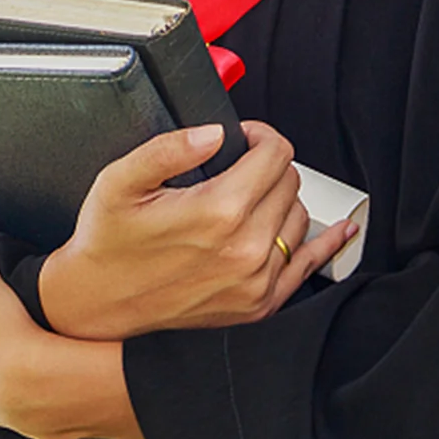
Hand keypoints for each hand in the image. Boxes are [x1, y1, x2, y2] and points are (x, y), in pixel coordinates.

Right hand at [38, 120, 357, 339]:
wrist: (97, 306)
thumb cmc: (106, 241)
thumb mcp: (120, 181)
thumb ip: (169, 148)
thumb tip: (216, 132)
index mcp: (216, 212)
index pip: (274, 154)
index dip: (260, 135)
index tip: (243, 136)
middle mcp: (244, 249)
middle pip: (290, 182)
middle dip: (268, 164)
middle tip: (240, 164)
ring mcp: (255, 282)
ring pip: (300, 217)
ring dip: (281, 199)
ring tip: (249, 196)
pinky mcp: (258, 305)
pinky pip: (309, 267)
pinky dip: (326, 244)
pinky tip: (341, 230)